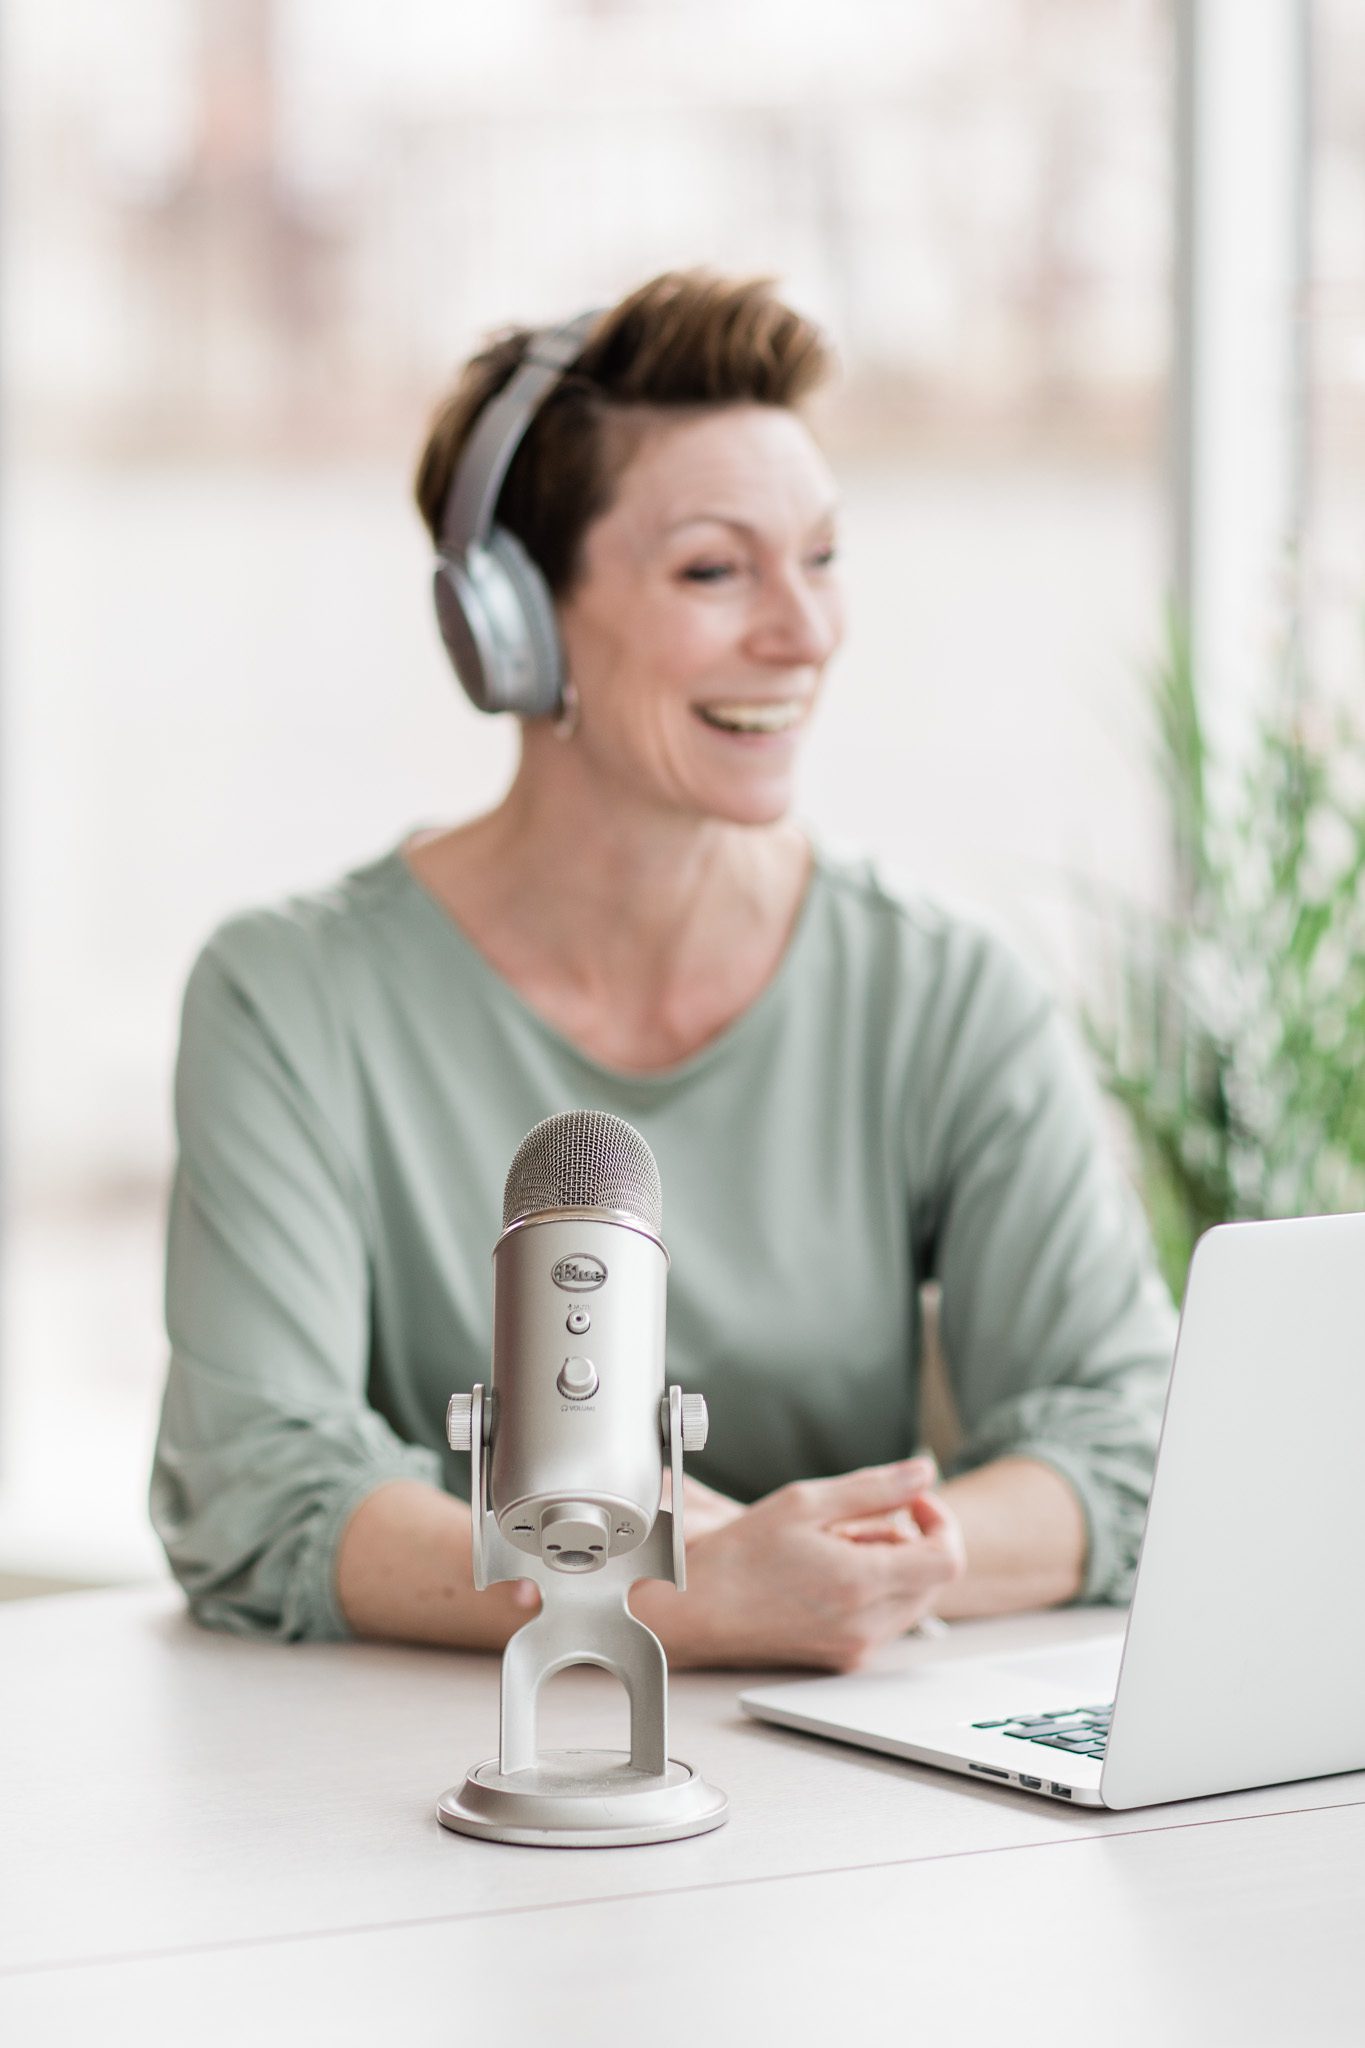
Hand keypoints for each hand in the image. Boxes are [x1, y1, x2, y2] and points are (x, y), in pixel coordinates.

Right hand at [630, 1456, 965, 1671]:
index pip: (948, 1558)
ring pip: (912, 1600)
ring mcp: (856, 1649)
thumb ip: (875, 1486)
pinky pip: (885, 1621)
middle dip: (911, 1540)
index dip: (940, 1520)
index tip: (912, 1501)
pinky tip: (828, 1576)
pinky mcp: (844, 1661)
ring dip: (892, 1566)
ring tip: (835, 1547)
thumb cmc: (739, 1557)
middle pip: (933, 1578)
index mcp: (861, 1584)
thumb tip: (923, 1472)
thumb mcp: (806, 1502)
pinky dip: (873, 1592)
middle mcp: (866, 1625)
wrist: (694, 1611)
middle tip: (858, 1521)